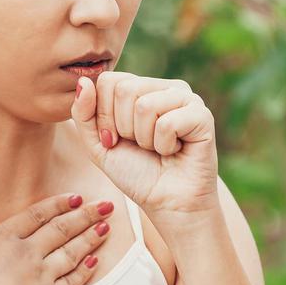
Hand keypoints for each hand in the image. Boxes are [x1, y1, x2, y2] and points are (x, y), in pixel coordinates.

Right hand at [0, 183, 117, 284]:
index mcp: (4, 237)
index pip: (36, 216)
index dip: (56, 205)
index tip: (75, 197)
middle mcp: (28, 252)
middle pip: (61, 230)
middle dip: (84, 216)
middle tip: (105, 205)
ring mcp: (42, 275)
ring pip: (71, 252)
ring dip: (90, 238)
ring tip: (106, 227)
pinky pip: (73, 281)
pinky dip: (86, 270)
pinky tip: (96, 262)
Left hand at [69, 72, 220, 242]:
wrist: (167, 204)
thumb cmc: (135, 173)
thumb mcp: (98, 144)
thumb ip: (83, 113)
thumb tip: (83, 81)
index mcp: (142, 87)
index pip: (108, 80)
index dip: (104, 116)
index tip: (116, 139)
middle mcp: (165, 87)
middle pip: (125, 89)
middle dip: (123, 128)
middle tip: (141, 146)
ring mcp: (187, 98)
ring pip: (144, 105)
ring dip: (144, 139)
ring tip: (158, 148)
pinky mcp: (202, 115)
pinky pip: (167, 123)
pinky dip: (164, 146)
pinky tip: (175, 151)